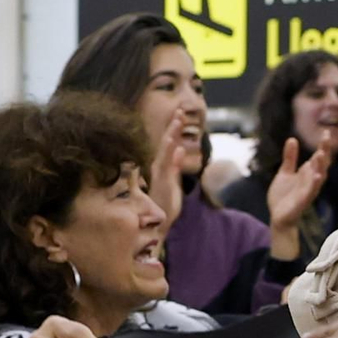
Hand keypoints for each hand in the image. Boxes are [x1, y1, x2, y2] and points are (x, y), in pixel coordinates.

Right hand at [150, 111, 187, 229]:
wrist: (156, 227)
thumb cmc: (163, 206)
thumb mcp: (173, 184)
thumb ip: (176, 167)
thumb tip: (181, 149)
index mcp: (162, 167)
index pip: (168, 145)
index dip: (174, 129)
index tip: (180, 114)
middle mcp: (159, 168)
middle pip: (166, 144)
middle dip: (173, 127)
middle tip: (180, 110)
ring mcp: (160, 176)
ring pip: (165, 152)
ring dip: (171, 136)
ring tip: (177, 122)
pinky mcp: (162, 185)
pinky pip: (167, 168)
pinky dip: (170, 156)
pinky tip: (176, 146)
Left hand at [266, 135, 332, 240]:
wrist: (278, 216)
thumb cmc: (283, 196)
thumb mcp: (285, 172)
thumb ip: (290, 158)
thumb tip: (292, 139)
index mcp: (308, 173)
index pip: (319, 157)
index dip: (323, 145)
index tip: (326, 132)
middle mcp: (311, 180)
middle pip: (322, 164)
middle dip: (325, 152)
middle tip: (326, 138)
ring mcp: (308, 190)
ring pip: (318, 177)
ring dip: (320, 166)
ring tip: (320, 153)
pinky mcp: (303, 201)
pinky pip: (311, 192)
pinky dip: (314, 184)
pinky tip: (317, 176)